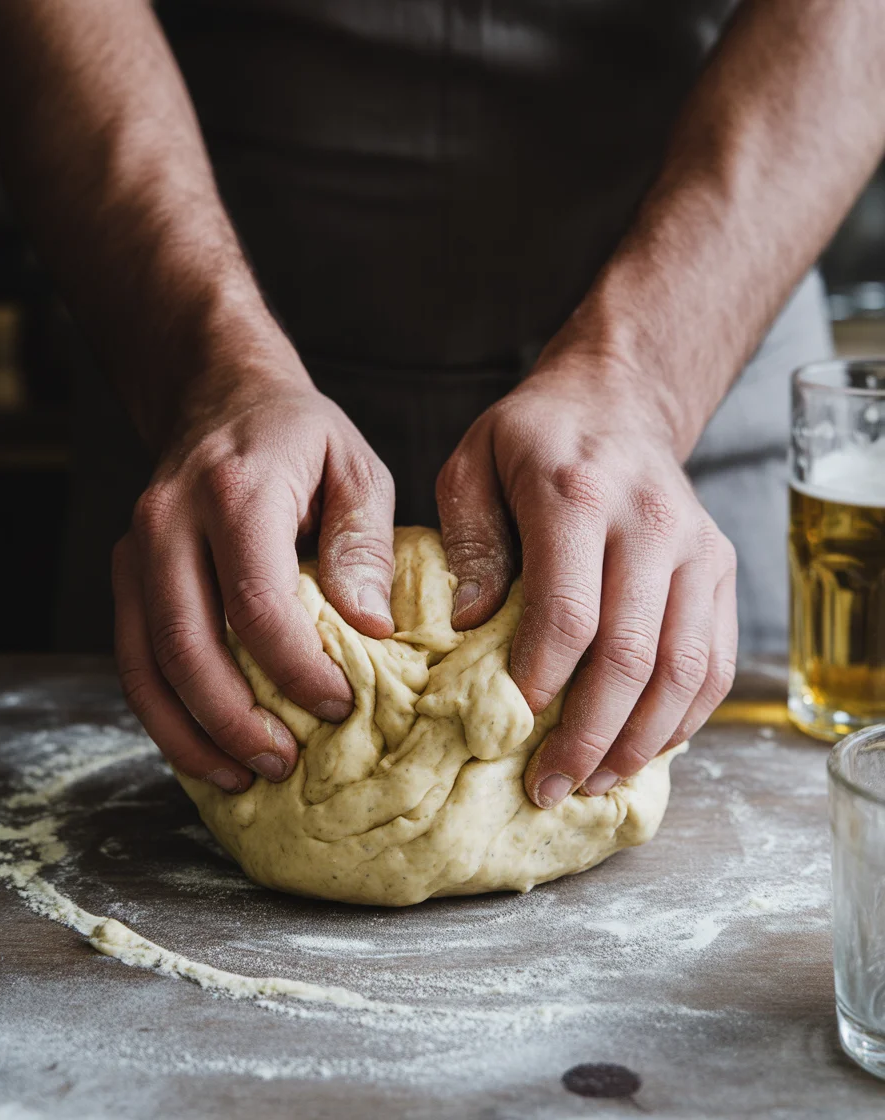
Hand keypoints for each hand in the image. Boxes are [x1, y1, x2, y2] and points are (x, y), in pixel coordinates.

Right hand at [113, 374, 395, 792]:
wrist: (219, 397)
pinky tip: (205, 747)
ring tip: (242, 776)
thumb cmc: (299, 438)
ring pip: (145, 662)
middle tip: (285, 763)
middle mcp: (170, 520)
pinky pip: (133, 657)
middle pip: (187, 644)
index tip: (339, 704)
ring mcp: (136, 548)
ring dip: (191, 732)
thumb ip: (365, 543)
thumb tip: (372, 627)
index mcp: (236, 491)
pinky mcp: (126, 574)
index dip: (297, 668)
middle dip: (235, 719)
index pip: (257, 602)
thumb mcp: (357, 468)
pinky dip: (164, 713)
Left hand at [436, 360, 736, 807]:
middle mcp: (650, 523)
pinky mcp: (719, 568)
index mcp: (578, 494)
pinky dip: (683, 717)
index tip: (510, 728)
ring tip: (594, 782)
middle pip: (631, 656)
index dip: (541, 684)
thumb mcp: (472, 466)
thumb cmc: (533, 440)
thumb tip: (472, 627)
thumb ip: (469, 543)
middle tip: (549, 785)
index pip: (569, 613)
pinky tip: (644, 748)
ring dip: (639, 741)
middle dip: (589, 735)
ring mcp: (696, 547)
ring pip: (682, 670)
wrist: (618, 401)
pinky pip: (713, 661)